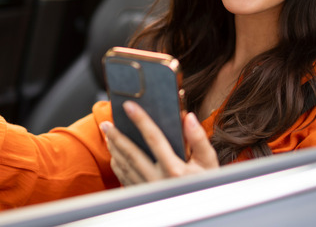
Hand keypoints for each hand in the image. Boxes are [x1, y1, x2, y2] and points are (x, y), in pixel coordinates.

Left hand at [101, 101, 218, 185]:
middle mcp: (159, 181)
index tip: (129, 106)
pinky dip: (118, 166)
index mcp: (175, 169)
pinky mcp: (144, 196)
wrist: (201, 209)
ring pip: (126, 167)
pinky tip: (115, 155)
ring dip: (115, 149)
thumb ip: (199, 139)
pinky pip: (125, 179)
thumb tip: (188, 117)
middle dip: (117, 136)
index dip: (141, 120)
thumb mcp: (209, 162)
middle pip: (132, 154)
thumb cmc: (206, 184)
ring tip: (108, 134)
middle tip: (106, 123)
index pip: (154, 138)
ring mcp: (149, 190)